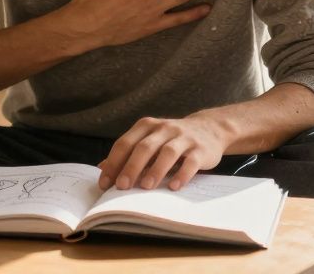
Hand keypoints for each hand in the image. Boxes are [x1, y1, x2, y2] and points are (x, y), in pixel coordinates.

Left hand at [98, 114, 228, 191]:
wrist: (210, 128)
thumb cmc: (172, 139)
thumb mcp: (150, 141)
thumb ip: (129, 153)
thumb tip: (103, 168)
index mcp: (147, 126)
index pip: (125, 143)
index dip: (114, 163)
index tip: (105, 183)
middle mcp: (164, 128)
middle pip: (144, 147)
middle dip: (131, 167)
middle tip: (122, 186)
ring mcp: (184, 138)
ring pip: (167, 152)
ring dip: (155, 170)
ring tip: (146, 187)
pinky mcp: (201, 149)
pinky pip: (191, 162)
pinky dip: (182, 174)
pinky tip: (173, 186)